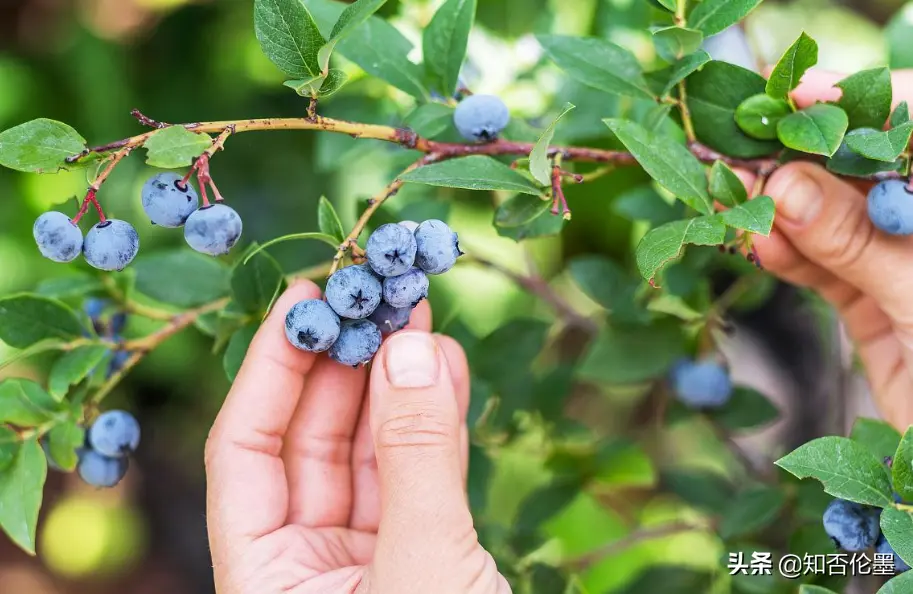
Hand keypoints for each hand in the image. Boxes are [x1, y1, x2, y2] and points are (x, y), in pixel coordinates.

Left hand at [204, 281, 508, 593]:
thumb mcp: (423, 564)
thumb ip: (414, 458)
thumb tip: (409, 349)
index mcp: (265, 576)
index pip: (244, 449)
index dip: (271, 366)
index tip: (305, 297)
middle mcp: (304, 563)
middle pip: (309, 439)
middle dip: (347, 363)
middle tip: (377, 296)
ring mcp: (364, 560)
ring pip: (370, 452)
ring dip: (398, 385)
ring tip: (419, 319)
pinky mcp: (420, 556)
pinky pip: (418, 474)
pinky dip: (435, 423)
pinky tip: (447, 370)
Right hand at [747, 70, 912, 428]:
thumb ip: (852, 240)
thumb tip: (783, 186)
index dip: (860, 105)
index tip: (797, 95)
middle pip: (863, 173)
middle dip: (801, 161)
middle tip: (740, 152)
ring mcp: (902, 264)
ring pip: (832, 219)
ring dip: (780, 211)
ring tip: (734, 201)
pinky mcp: (872, 303)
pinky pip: (822, 266)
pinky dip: (786, 255)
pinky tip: (758, 243)